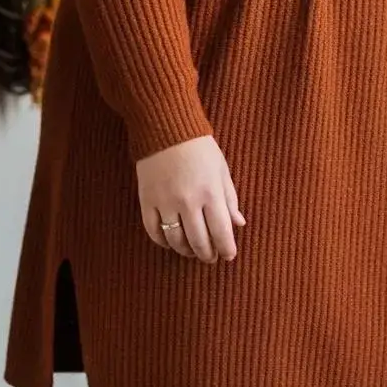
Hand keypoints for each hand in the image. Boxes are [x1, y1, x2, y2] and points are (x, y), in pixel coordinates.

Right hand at [137, 134, 246, 263]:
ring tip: (192, 251)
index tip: (228, 256)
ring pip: (176, 240)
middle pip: (199, 241)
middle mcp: (188, 201)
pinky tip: (171, 241)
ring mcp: (165, 202)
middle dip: (207, 254)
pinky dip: (163, 241)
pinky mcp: (146, 200)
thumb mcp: (222, 171)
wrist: (166, 128)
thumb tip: (239, 223)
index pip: (222, 232)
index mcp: (211, 193)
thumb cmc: (200, 148)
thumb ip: (230, 199)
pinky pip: (153, 231)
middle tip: (211, 257)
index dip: (226, 249)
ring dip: (186, 251)